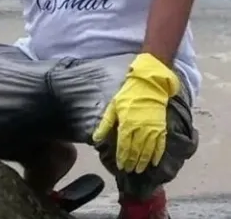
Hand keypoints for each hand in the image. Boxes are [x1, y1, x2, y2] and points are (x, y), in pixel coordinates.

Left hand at [92, 53, 179, 173]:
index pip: (124, 147)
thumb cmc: (128, 95)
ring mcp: (153, 129)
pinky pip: (160, 145)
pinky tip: (154, 162)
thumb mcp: (113, 107)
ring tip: (140, 170)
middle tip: (129, 171)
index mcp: (127, 124)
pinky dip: (158, 155)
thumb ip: (105, 124)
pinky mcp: (162, 128)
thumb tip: (95, 139)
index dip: (122, 158)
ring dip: (143, 162)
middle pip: (136, 151)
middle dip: (132, 163)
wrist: (149, 85)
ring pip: (148, 151)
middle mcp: (140, 129)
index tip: (121, 167)